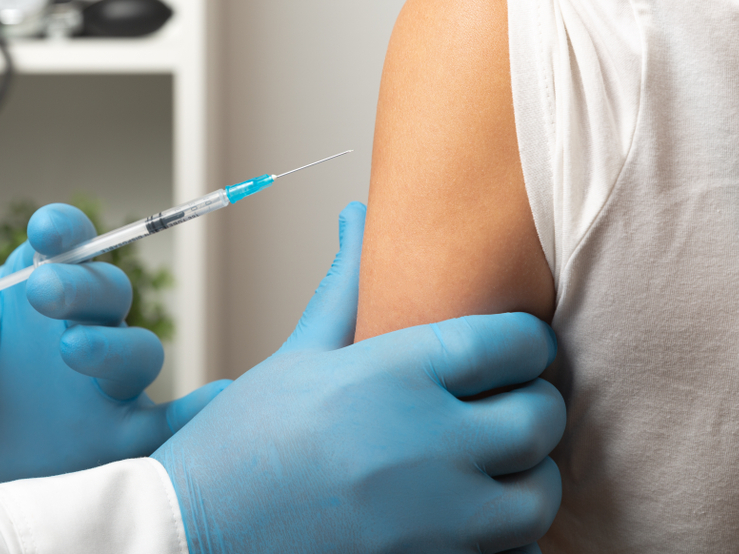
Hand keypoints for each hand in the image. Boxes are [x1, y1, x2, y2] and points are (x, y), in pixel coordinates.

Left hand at [0, 203, 228, 497]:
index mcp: (39, 291)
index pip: (68, 246)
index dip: (65, 231)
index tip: (44, 230)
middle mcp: (82, 327)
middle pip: (109, 293)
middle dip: (82, 284)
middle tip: (41, 290)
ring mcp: (104, 383)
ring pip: (139, 350)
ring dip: (113, 344)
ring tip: (72, 349)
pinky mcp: (115, 434)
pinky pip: (165, 423)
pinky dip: (196, 413)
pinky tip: (215, 402)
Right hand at [152, 202, 564, 553]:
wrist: (198, 534)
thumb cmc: (243, 444)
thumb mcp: (298, 356)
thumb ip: (346, 287)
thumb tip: (357, 216)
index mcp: (395, 374)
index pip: (517, 341)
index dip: (525, 341)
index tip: (510, 350)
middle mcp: (427, 444)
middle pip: (540, 415)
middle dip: (531, 406)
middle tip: (501, 407)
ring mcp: (436, 519)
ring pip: (539, 492)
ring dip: (525, 475)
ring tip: (488, 466)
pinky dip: (507, 538)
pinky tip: (466, 518)